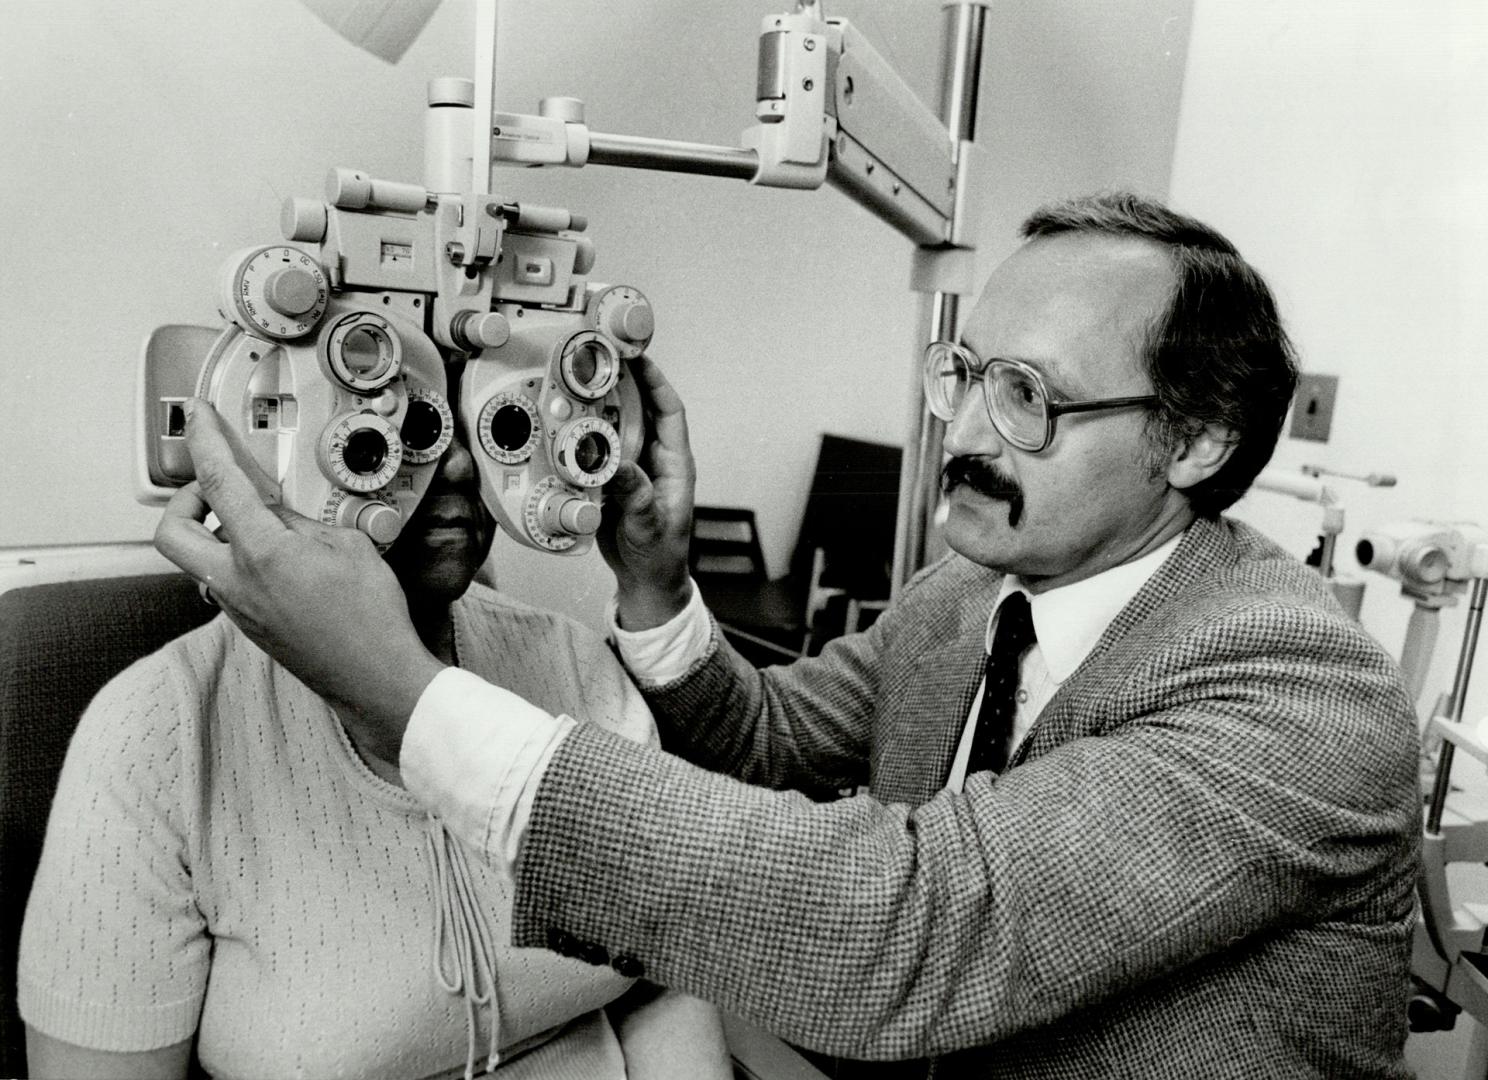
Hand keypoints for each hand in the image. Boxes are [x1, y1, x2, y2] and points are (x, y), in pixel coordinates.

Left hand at [153, 400, 443, 760]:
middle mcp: (237, 583)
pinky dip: (241, 562)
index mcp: (262, 553)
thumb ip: (304, 522)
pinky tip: (279, 558)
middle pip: (172, 532)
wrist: (377, 677)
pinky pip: (226, 584)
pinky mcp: (251, 626)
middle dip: (184, 501)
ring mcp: (239, 609)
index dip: (204, 440)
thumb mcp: (348, 545)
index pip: (217, 482)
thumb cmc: (372, 619)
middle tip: (214, 487)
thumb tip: (283, 513)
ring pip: (198, 561)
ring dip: (214, 533)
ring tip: (256, 521)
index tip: (198, 419)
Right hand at [601, 355, 696, 629]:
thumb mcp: (649, 526)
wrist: (645, 581)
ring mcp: (633, 468)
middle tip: (597, 363)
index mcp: (675, 465)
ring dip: (598, 407)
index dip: (656, 382)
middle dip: (622, 384)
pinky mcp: (612, 479)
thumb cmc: (660, 556)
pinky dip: (582, 436)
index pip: (670, 412)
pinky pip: (598, 449)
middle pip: (641, 410)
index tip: (637, 359)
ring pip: (617, 427)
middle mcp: (655, 460)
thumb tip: (619, 465)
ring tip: (576, 386)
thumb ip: (637, 496)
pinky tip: (564, 426)